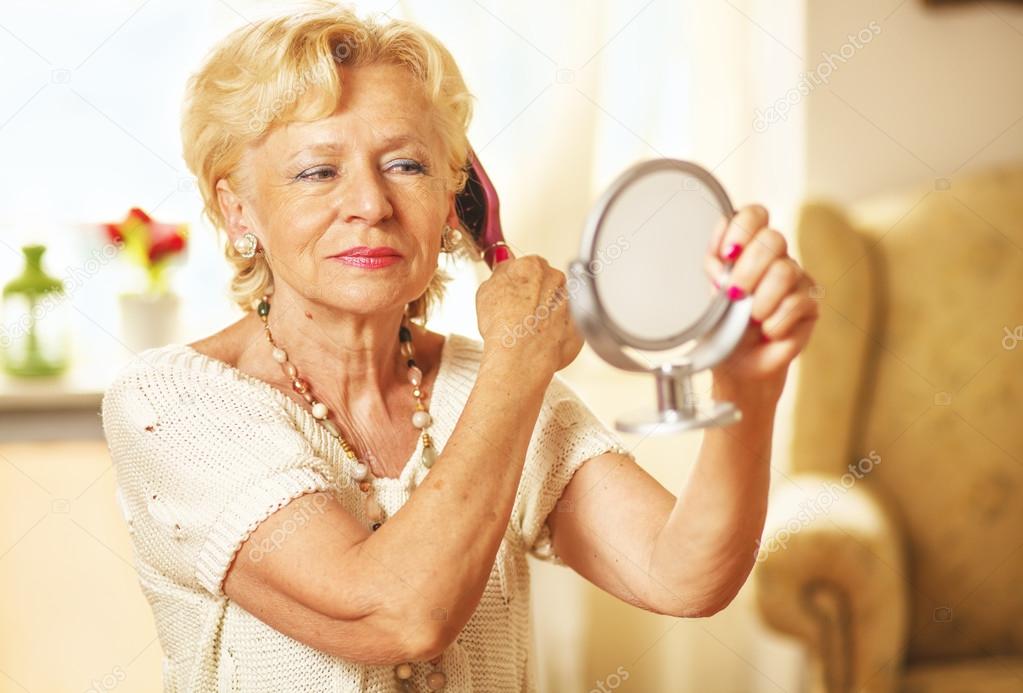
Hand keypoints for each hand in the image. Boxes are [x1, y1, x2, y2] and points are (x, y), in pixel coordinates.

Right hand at [476, 254, 583, 375]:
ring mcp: (570, 305)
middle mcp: (557, 281)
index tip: (512, 293)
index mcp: (534, 266)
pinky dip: (556, 334)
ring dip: (546, 315)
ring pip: (558, 306)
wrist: (519, 357)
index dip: (519, 282)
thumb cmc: (503, 325)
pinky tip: (540, 343)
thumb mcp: (486, 290)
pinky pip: (566, 328)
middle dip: (536, 297)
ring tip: (528, 331)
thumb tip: (504, 262)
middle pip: (547, 284)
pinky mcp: (578, 329)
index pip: (528, 267)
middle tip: (518, 315)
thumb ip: (500, 271)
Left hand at [703, 204, 818, 397]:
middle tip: (735, 295)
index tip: (726, 255)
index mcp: (749, 249)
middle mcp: (776, 258)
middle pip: (772, 239)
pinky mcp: (810, 304)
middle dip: (748, 270)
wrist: (737, 365)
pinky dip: (775, 322)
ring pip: (785, 271)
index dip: (742, 228)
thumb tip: (721, 259)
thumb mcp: (708, 295)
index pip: (755, 215)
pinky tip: (768, 331)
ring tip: (751, 318)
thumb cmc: (723, 329)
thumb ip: (714, 269)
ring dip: (761, 300)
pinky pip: (796, 302)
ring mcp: (796, 279)